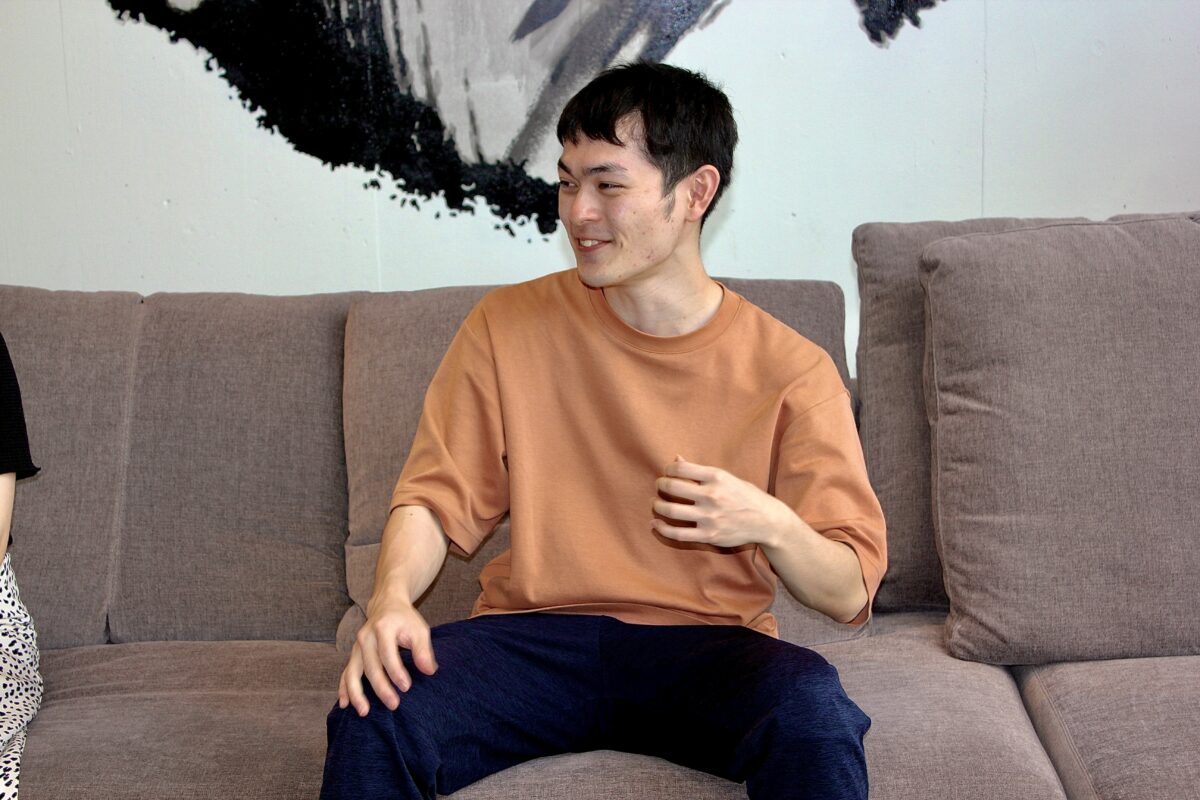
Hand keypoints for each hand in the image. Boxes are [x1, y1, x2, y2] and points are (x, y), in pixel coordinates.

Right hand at [338, 593, 437, 716]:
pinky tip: (345, 704)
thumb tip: (430, 671)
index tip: (406, 688)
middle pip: (371, 666)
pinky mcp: (353, 654)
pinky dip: (344, 688)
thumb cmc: (405, 620)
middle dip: (381, 688)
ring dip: (357, 693)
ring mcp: (357, 646)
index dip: (396, 672)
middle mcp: (366, 637)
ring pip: (353, 672)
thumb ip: (424, 650)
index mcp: (383, 627)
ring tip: (365, 712)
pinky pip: (346, 673)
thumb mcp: (419, 629)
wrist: (386, 605)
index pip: (388, 654)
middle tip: (393, 705)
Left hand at [651, 456, 793, 548]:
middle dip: (660, 485)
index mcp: (717, 477)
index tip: (667, 472)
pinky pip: (678, 534)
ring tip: (657, 504)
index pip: (681, 469)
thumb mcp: (727, 478)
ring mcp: (710, 517)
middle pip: (672, 488)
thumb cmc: (746, 496)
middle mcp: (712, 496)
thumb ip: (700, 472)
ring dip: (658, 506)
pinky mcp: (709, 535)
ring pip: (671, 511)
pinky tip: (655, 524)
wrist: (767, 521)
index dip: (668, 469)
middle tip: (659, 486)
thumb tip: (676, 459)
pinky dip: (662, 529)